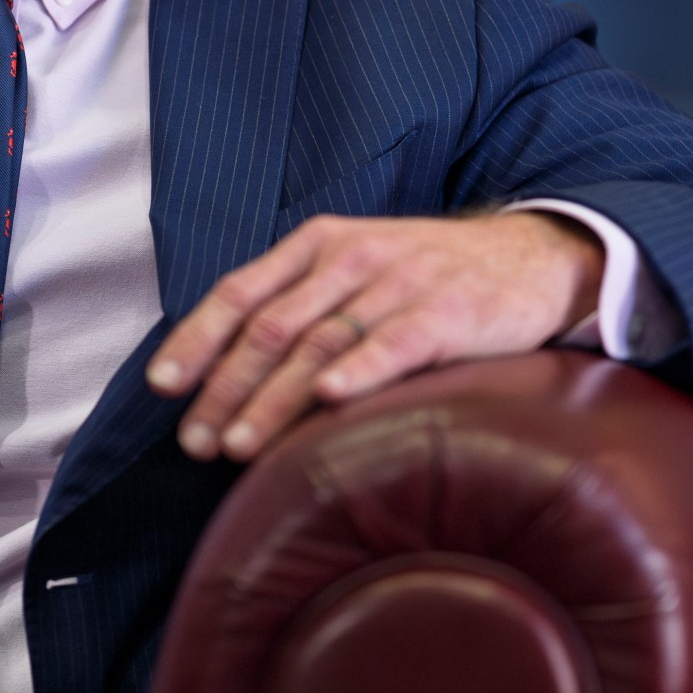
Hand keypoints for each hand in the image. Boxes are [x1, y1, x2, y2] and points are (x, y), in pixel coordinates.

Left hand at [145, 210, 605, 461]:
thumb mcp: (357, 269)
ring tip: (239, 447)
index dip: (197, 339)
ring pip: (320, 344)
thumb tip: (226, 370)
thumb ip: (299, 305)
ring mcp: (400, 283)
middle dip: (226, 388)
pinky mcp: (447, 311)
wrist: (529, 257)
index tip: (163, 386)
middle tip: (196, 442)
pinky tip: (329, 401)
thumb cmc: (428, 276)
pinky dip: (359, 370)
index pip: (241, 291)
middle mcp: (352, 259)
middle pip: (271, 327)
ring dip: (273, 399)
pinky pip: (395, 343)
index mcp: (319, 245)